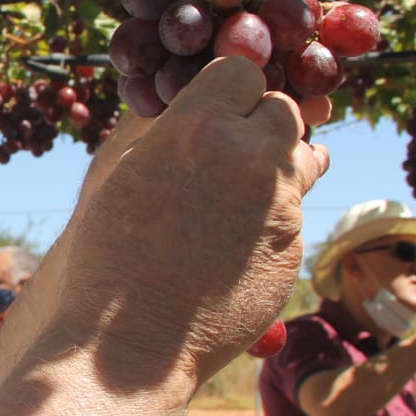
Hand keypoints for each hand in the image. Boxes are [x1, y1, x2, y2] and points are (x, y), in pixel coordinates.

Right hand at [35, 57, 327, 393]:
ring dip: (279, 167)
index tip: (217, 110)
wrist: (131, 345)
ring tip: (243, 194)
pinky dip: (274, 218)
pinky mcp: (294, 245)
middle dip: (260, 126)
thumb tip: (204, 114)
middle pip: (282, 110)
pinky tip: (235, 244)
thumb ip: (174, 137)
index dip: (230, 91)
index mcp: (195, 127)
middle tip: (231, 155)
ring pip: (304, 157)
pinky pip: (296, 211)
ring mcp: (279, 202)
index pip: (242, 70)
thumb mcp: (126, 176)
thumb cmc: (111, 261)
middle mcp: (247, 156)